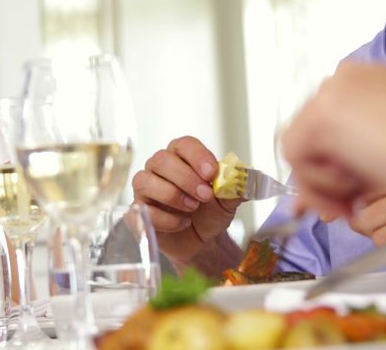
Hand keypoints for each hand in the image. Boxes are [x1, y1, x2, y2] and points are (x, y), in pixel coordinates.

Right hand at [132, 136, 240, 265]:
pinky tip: (183, 223)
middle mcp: (159, 168)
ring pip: (145, 180)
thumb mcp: (229, 200)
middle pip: (162, 160)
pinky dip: (165, 219)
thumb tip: (247, 178)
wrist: (202, 241)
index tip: (212, 173)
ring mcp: (146, 189)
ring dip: (172, 195)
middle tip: (205, 195)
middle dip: (185, 178)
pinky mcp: (138, 211)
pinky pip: (142, 209)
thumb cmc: (211, 213)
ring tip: (193, 208)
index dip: (197, 156)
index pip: (184, 145)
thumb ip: (237, 187)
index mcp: (182, 157)